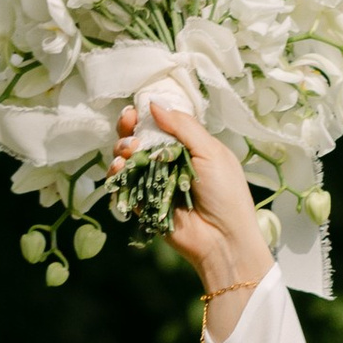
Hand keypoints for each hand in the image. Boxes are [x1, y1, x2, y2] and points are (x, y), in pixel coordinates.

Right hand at [114, 97, 275, 329]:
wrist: (223, 239)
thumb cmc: (225, 194)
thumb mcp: (211, 151)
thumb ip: (183, 126)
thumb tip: (154, 103)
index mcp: (188, 146)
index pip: (160, 124)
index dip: (145, 115)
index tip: (136, 110)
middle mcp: (169, 162)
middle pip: (139, 138)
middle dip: (129, 129)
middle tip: (128, 126)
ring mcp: (155, 182)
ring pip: (127, 159)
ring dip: (122, 148)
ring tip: (129, 150)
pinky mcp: (144, 203)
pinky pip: (124, 184)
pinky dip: (117, 173)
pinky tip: (119, 167)